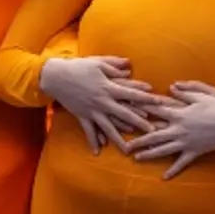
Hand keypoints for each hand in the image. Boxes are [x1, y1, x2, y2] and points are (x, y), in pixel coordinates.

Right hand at [38, 55, 160, 153]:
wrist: (55, 76)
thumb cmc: (78, 66)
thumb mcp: (98, 62)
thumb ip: (115, 65)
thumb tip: (130, 65)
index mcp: (108, 87)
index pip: (132, 93)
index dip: (146, 97)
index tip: (159, 102)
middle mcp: (102, 101)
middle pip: (124, 114)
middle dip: (139, 123)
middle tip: (153, 132)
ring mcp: (92, 110)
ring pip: (108, 127)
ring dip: (118, 139)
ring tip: (129, 150)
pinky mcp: (82, 116)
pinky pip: (88, 131)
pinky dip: (93, 141)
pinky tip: (98, 151)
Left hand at [127, 81, 214, 177]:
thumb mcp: (202, 93)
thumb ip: (185, 90)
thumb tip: (170, 86)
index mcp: (179, 114)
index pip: (156, 111)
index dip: (142, 110)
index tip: (128, 111)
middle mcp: (179, 129)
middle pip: (154, 135)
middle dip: (138, 140)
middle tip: (124, 145)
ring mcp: (185, 142)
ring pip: (163, 150)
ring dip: (149, 154)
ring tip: (136, 158)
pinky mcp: (194, 151)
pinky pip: (181, 163)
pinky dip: (173, 170)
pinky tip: (163, 178)